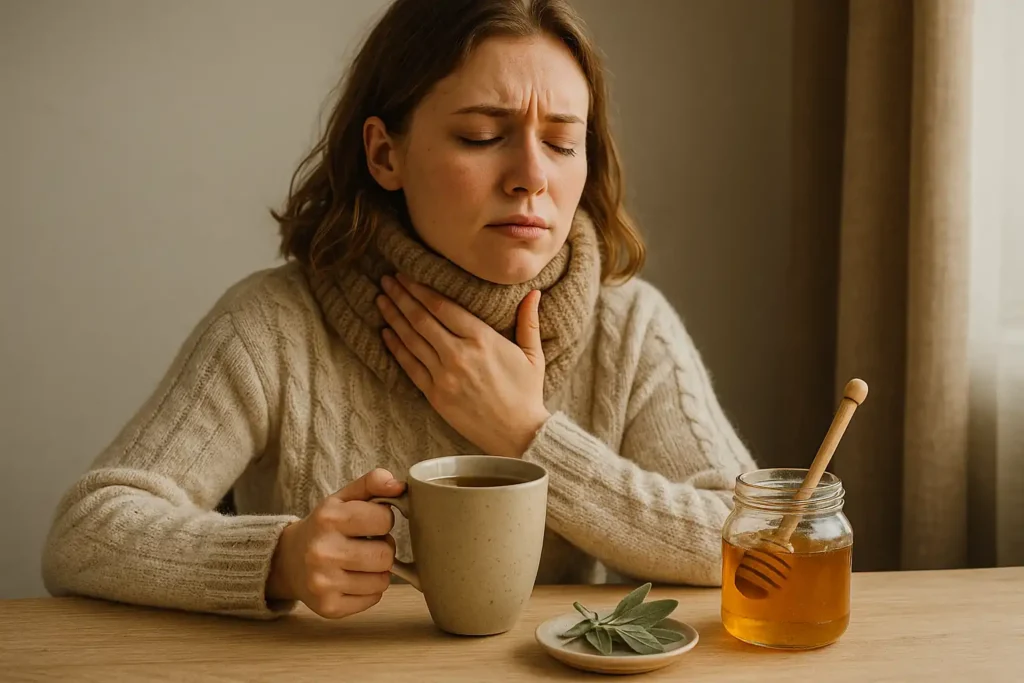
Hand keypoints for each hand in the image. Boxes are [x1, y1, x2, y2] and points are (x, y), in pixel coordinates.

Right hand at [266, 469, 402, 617]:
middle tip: (368, 545)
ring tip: (360, 562)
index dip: (384, 519)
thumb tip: (399, 485)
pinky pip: (373, 599)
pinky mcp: (328, 607)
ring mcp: (323, 583)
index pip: (384, 519)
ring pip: (382, 580)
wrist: (287, 561)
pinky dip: (369, 590)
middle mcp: (322, 552)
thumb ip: (371, 483)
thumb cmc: (324, 527)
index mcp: (328, 519)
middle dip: (384, 548)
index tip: (372, 522)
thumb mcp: (342, 498)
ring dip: (378, 571)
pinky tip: (353, 579)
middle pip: (385, 555)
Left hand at [376, 273, 550, 457]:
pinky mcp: (435, 395)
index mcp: (482, 339)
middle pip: (421, 318)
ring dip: (394, 317)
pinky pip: (410, 366)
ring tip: (381, 300)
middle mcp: (459, 354)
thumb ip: (529, 321)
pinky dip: (396, 348)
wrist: (518, 434)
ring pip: (411, 339)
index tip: (407, 276)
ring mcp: (444, 376)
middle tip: (387, 280)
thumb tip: (535, 292)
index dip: (421, 288)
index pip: (442, 306)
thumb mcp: (533, 355)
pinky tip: (386, 333)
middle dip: (401, 296)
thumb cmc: (527, 393)